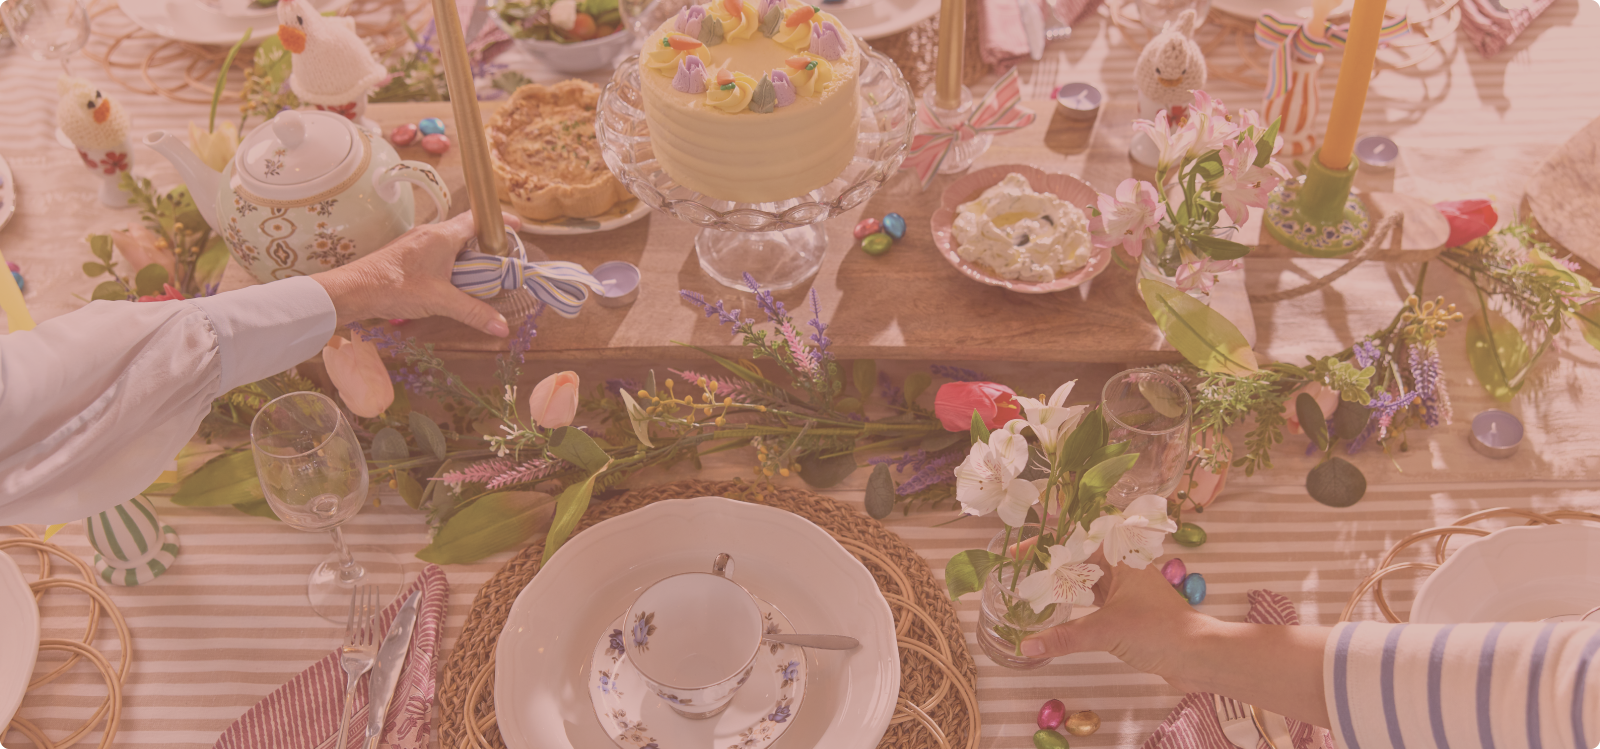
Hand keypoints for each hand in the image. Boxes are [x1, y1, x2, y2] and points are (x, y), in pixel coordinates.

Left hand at [312, 211, 521, 336]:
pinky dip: (451, 264)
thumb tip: (502, 327)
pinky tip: (451, 283)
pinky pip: (438, 252)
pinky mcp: (407, 254)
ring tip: (479, 278)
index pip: (479, 219)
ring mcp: (417, 242)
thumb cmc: (394, 288)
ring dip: (467, 257)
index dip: (501, 222)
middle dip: (487, 246)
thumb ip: (473, 312)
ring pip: (452, 243)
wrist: (353, 290)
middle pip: (468, 232)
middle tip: (501, 264)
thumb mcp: (440, 301)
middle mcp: (431, 233)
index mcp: (443, 235)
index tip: (518, 228)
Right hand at [1021, 558, 1214, 692]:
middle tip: (1017, 572)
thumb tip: (1027, 646)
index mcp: (1120, 558)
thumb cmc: (1158, 630)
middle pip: (1078, 559)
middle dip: (1048, 565)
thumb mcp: (1106, 630)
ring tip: (1030, 590)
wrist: (1198, 656)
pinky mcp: (1128, 612)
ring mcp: (1126, 591)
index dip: (1044, 544)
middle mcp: (1123, 568)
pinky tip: (1057, 612)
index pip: (1075, 540)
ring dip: (1061, 585)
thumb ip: (1065, 636)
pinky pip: (1094, 602)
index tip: (1017, 552)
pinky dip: (1075, 605)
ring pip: (1086, 582)